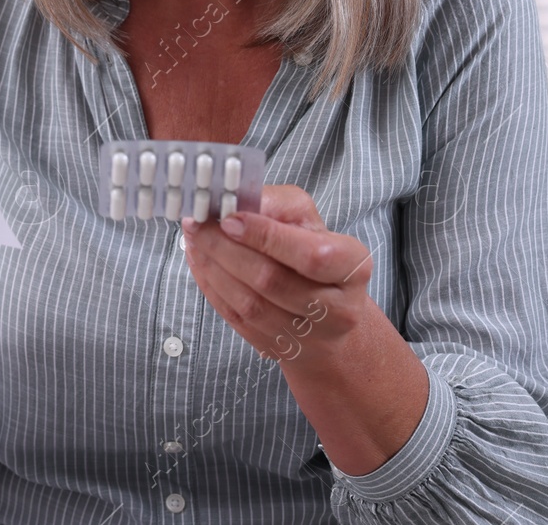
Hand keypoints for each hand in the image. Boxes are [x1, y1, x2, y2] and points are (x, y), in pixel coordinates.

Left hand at [181, 184, 372, 364]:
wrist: (325, 309)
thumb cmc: (312, 251)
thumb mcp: (306, 219)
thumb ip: (277, 204)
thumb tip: (238, 201)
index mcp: (352, 267)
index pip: (310, 255)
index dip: (266, 236)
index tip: (228, 218)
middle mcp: (337, 308)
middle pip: (272, 281)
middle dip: (226, 249)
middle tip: (197, 225)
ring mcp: (307, 335)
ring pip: (251, 305)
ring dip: (213, 269)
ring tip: (194, 240)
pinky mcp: (277, 347)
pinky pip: (236, 319)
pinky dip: (211, 288)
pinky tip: (199, 262)